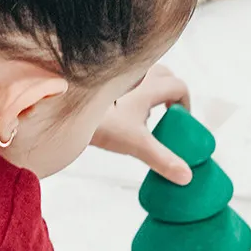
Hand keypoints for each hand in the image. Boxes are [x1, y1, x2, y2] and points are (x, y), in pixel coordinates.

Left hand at [90, 64, 192, 182]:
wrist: (64, 109)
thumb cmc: (100, 121)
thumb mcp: (136, 144)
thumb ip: (162, 159)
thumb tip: (186, 176)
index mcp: (149, 86)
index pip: (179, 87)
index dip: (186, 105)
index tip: (182, 122)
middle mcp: (137, 74)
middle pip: (165, 75)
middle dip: (172, 94)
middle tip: (169, 115)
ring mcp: (120, 75)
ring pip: (146, 75)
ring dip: (154, 90)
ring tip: (148, 114)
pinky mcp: (105, 80)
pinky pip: (127, 80)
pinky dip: (134, 91)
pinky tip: (125, 111)